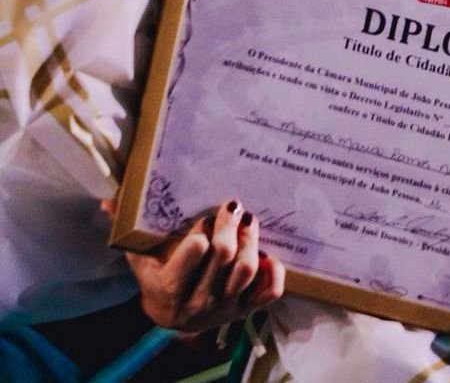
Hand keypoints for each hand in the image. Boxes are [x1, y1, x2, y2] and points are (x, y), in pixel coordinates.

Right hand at [102, 198, 285, 331]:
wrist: (172, 316)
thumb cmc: (156, 276)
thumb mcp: (139, 256)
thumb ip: (127, 228)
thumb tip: (109, 200)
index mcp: (169, 289)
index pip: (193, 253)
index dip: (202, 231)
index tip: (203, 216)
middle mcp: (199, 302)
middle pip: (224, 257)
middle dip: (230, 226)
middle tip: (233, 206)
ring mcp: (224, 308)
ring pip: (246, 271)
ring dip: (251, 241)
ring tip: (249, 221)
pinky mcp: (245, 310)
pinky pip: (268, 294)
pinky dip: (273, 272)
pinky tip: (269, 254)